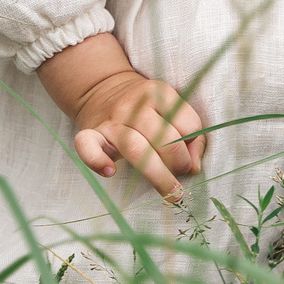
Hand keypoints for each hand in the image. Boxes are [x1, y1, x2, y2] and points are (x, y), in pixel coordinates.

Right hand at [36, 33, 205, 200]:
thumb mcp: (172, 111)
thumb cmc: (146, 110)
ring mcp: (113, 119)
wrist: (104, 91)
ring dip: (157, 175)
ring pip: (136, 148)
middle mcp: (136, 105)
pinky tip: (110, 171)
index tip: (189, 154)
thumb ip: (191, 135)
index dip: (193, 144)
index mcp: (160, 94)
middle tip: (181, 180)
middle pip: (164, 139)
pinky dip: (97, 160)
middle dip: (179, 163)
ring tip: (170, 191)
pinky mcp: (91, 133)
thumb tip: (195, 168)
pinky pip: (88, 146)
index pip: (188, 124)